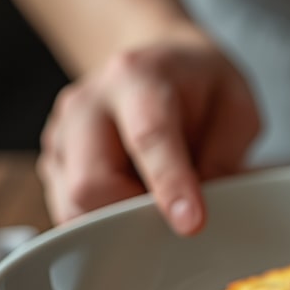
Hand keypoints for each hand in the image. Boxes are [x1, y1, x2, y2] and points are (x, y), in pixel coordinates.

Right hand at [37, 25, 259, 234]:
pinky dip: (103, 222)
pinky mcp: (53, 162)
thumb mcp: (236, 108)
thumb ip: (224, 157)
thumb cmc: (200, 87)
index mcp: (139, 77)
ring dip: (119, 223)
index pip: (149, 137)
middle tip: (174, 219)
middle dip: (135, 216)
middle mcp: (88, 103)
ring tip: (155, 203)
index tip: (191, 223)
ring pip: (73, 205)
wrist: (155, 65)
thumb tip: (204, 210)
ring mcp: (62, 133)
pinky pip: (69, 211)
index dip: (170, 184)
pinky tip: (132, 202)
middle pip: (91, 181)